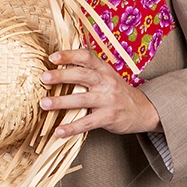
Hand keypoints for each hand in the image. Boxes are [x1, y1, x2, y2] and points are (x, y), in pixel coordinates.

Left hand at [39, 49, 161, 137]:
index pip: (86, 57)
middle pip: (82, 75)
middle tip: (43, 78)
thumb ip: (88, 70)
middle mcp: (106, 82)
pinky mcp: (108, 117)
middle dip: (61, 76)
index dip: (69, 55)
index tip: (53, 57)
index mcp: (104, 69)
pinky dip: (71, 128)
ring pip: (81, 99)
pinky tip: (58, 131)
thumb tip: (60, 65)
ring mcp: (108, 100)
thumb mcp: (107, 76)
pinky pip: (87, 123)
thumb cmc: (117, 92)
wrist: (142, 110)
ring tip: (44, 104)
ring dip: (61, 102)